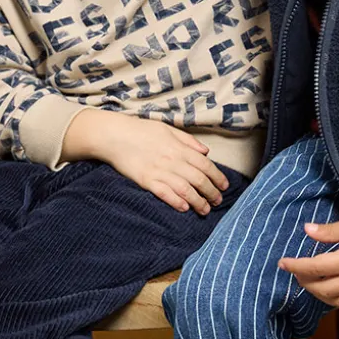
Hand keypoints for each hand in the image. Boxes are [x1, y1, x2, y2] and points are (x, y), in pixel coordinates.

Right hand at [62, 108, 228, 213]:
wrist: (114, 135)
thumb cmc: (141, 130)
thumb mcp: (168, 129)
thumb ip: (188, 140)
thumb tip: (206, 152)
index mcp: (179, 147)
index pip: (205, 164)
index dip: (218, 177)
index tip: (225, 186)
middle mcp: (172, 159)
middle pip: (199, 179)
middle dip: (211, 192)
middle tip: (218, 201)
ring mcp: (159, 170)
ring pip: (185, 189)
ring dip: (197, 201)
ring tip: (205, 210)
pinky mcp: (145, 180)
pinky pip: (164, 193)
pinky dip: (176, 201)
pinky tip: (184, 208)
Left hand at [278, 207, 338, 308]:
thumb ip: (330, 232)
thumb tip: (306, 230)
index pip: (315, 268)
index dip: (296, 266)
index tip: (283, 262)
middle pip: (322, 290)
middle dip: (304, 282)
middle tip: (296, 270)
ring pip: (336, 302)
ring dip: (319, 293)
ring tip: (311, 280)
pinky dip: (337, 299)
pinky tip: (332, 287)